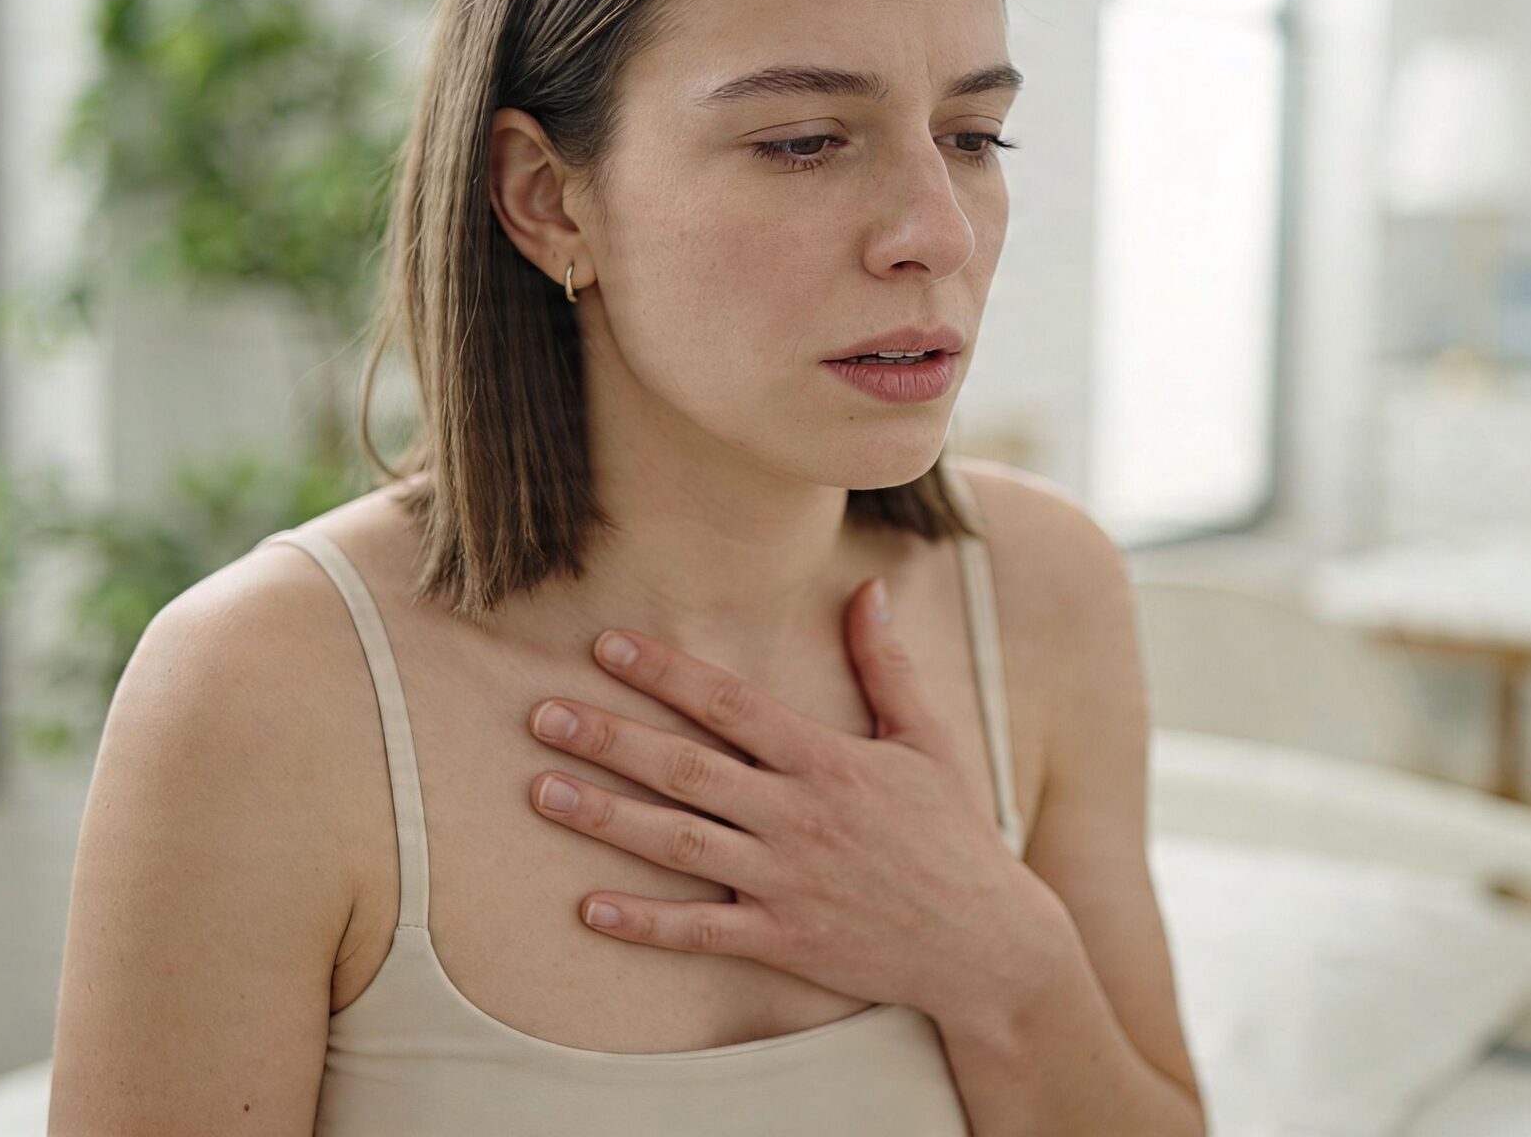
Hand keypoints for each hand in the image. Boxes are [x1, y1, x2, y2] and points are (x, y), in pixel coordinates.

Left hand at [522, 575, 1072, 1021]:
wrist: (988, 942)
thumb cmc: (954, 833)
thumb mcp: (928, 740)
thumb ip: (887, 665)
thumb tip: (866, 588)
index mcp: (828, 761)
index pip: (731, 705)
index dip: (665, 673)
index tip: (606, 646)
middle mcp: (799, 817)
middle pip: (688, 769)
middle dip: (610, 739)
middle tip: (542, 715)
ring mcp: (787, 882)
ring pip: (679, 845)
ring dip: (606, 818)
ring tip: (542, 791)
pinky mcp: (784, 940)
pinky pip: (701, 932)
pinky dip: (644, 923)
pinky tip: (588, 908)